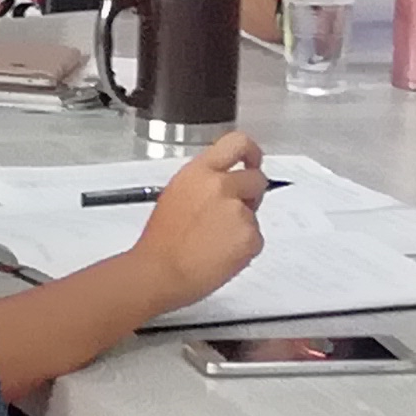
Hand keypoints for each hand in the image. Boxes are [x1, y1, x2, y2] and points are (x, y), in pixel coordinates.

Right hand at [125, 132, 267, 311]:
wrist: (159, 273)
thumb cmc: (161, 242)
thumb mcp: (176, 194)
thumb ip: (204, 182)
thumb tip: (224, 182)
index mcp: (199, 172)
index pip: (236, 143)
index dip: (251, 151)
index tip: (253, 160)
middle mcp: (221, 186)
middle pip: (257, 179)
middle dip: (251, 195)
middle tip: (233, 213)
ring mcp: (237, 211)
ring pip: (254, 214)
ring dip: (242, 226)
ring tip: (214, 242)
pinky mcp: (249, 236)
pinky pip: (256, 239)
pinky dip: (244, 249)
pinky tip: (220, 255)